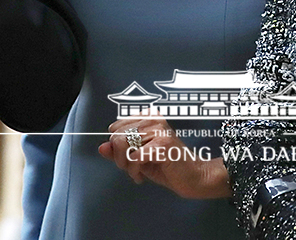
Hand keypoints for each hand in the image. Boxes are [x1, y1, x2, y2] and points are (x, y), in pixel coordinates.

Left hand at [100, 115, 229, 198]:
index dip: (117, 146)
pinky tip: (141, 176)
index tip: (126, 157)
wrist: (194, 177)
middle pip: (117, 135)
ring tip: (136, 171)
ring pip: (123, 144)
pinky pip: (135, 157)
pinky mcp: (163, 144)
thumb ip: (119, 152)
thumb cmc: (169, 166)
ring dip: (125, 164)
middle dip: (118, 157)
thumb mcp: (138, 158)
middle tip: (129, 167)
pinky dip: (134, 171)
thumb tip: (102, 147)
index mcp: (148, 118)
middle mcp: (153, 120)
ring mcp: (159, 130)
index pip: (116, 126)